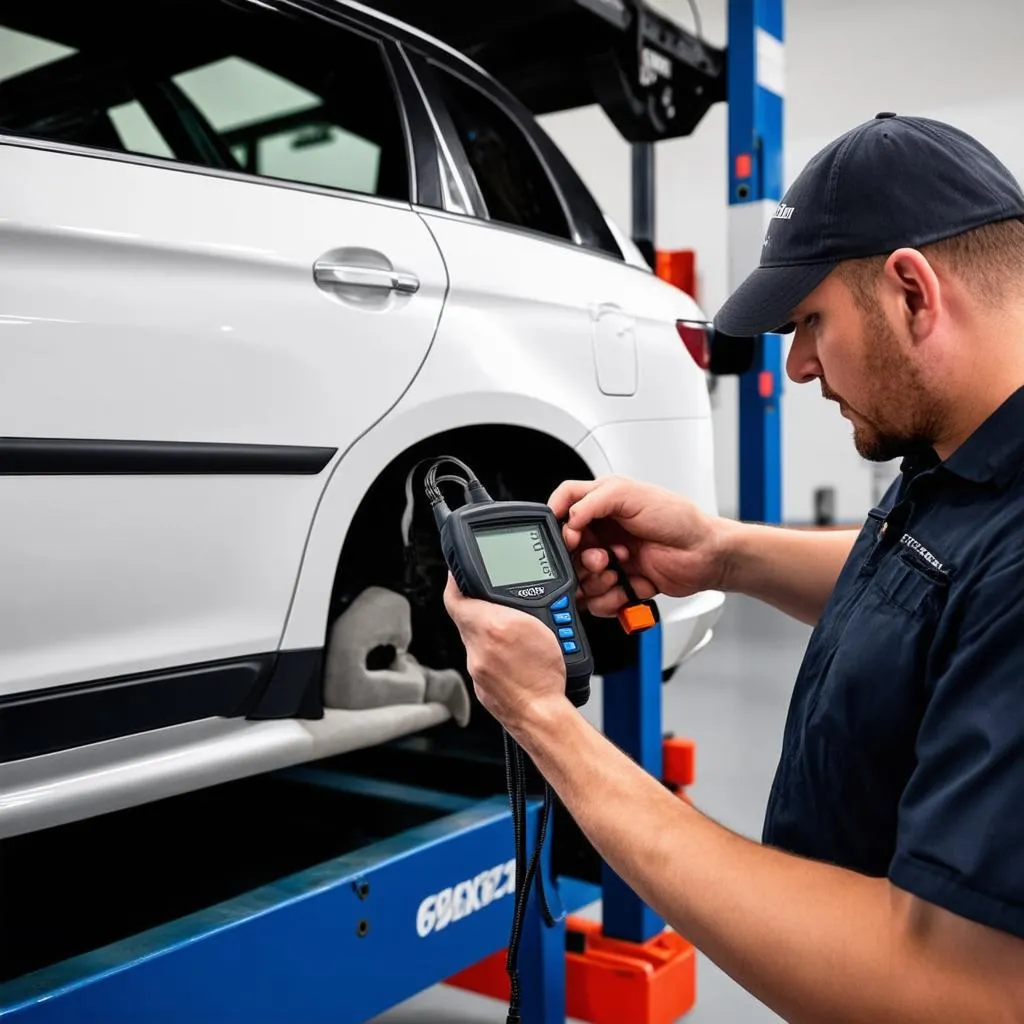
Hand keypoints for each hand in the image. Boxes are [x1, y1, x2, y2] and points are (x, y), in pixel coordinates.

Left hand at [443, 574, 568, 732]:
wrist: (542, 716)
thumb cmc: (545, 677)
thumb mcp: (542, 627)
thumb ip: (514, 608)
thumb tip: (500, 597)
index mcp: (490, 627)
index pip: (455, 597)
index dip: (454, 581)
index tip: (458, 574)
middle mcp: (476, 648)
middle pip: (466, 616)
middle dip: (478, 606)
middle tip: (494, 600)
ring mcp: (476, 667)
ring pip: (475, 638)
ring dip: (488, 630)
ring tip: (512, 632)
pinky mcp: (479, 684)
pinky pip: (481, 658)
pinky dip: (493, 652)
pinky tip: (511, 654)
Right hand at [548, 475, 728, 617]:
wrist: (705, 554)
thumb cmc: (678, 519)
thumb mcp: (634, 494)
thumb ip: (595, 500)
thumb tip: (568, 518)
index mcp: (600, 505)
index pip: (561, 508)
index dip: (558, 524)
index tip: (570, 536)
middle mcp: (601, 533)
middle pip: (565, 552)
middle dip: (581, 560)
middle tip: (602, 558)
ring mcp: (609, 561)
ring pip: (578, 580)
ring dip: (596, 581)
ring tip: (618, 572)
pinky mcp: (618, 586)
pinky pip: (596, 601)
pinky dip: (609, 599)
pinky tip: (625, 587)